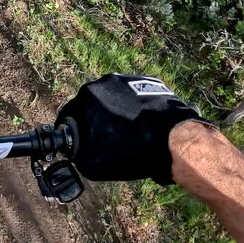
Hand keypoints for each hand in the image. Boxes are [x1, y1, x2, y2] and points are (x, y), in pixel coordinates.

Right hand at [55, 74, 213, 184]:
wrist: (174, 139)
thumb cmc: (131, 150)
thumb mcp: (94, 163)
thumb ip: (79, 153)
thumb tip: (78, 151)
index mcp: (87, 96)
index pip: (70, 113)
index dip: (73, 129)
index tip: (78, 139)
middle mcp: (104, 82)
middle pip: (93, 103)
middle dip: (96, 118)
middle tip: (105, 137)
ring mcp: (129, 79)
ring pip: (115, 98)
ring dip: (117, 111)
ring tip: (128, 131)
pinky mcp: (150, 82)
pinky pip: (136, 97)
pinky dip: (137, 108)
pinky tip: (144, 125)